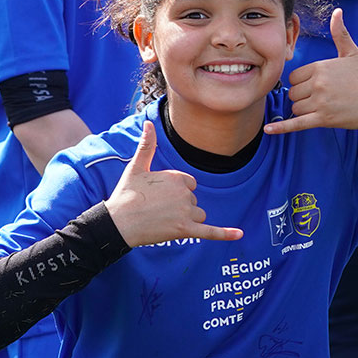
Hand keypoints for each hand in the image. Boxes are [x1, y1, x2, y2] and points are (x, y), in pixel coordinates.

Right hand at [105, 121, 241, 246]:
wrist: (117, 222)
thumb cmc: (126, 194)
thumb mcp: (136, 167)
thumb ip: (147, 146)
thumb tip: (148, 123)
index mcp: (177, 177)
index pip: (189, 184)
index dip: (175, 191)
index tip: (158, 195)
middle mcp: (185, 193)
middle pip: (194, 200)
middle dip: (180, 206)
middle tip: (156, 209)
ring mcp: (186, 212)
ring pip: (199, 215)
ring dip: (187, 219)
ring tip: (163, 220)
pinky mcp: (186, 230)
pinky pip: (210, 232)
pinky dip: (225, 234)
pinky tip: (240, 234)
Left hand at [264, 9, 357, 135]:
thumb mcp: (352, 53)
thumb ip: (340, 33)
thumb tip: (338, 11)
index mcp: (320, 67)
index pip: (294, 76)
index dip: (303, 82)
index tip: (318, 84)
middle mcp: (318, 84)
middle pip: (293, 92)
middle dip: (303, 95)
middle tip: (322, 96)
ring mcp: (321, 103)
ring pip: (296, 107)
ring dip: (304, 109)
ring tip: (323, 106)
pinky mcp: (324, 119)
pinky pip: (297, 124)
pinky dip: (282, 128)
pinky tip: (268, 129)